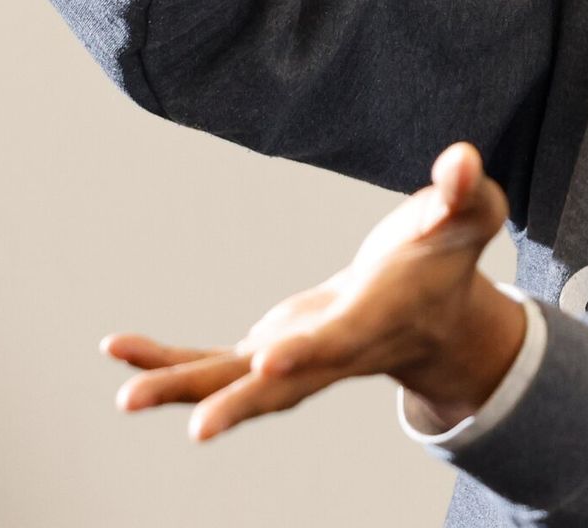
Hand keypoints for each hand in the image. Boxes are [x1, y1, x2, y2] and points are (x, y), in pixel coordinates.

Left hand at [101, 142, 519, 442]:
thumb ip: (463, 192)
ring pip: (237, 384)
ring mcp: (298, 358)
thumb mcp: (468, 218)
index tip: (269, 359)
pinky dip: (169, 361)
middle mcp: (333, 352)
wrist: (431, 316)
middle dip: (242, 405)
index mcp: (380, 317)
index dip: (310, 350)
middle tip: (198, 429)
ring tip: (127, 396)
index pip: (344, 339)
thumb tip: (463, 159)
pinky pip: (214, 364)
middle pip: (286, 387)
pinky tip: (119, 347)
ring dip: (185, 390)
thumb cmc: (448, 258)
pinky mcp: (271, 353)